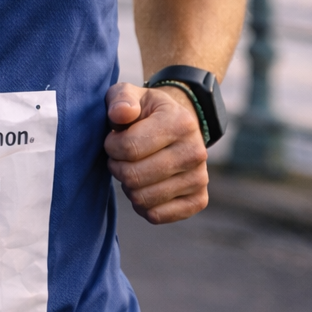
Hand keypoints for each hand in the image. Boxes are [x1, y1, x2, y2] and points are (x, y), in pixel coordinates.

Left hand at [104, 82, 208, 223]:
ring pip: (143, 199)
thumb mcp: (129, 95)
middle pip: (134, 177)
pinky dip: (142, 206)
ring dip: (128, 187)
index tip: (113, 139)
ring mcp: (200, 178)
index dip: (111, 147)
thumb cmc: (144, 112)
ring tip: (133, 170)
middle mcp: (195, 151)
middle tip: (119, 158)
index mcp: (179, 122)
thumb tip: (120, 114)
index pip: (128, 148)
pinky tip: (144, 188)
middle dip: (117, 168)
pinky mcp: (199, 200)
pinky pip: (157, 216)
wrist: (175, 126)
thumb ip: (120, 100)